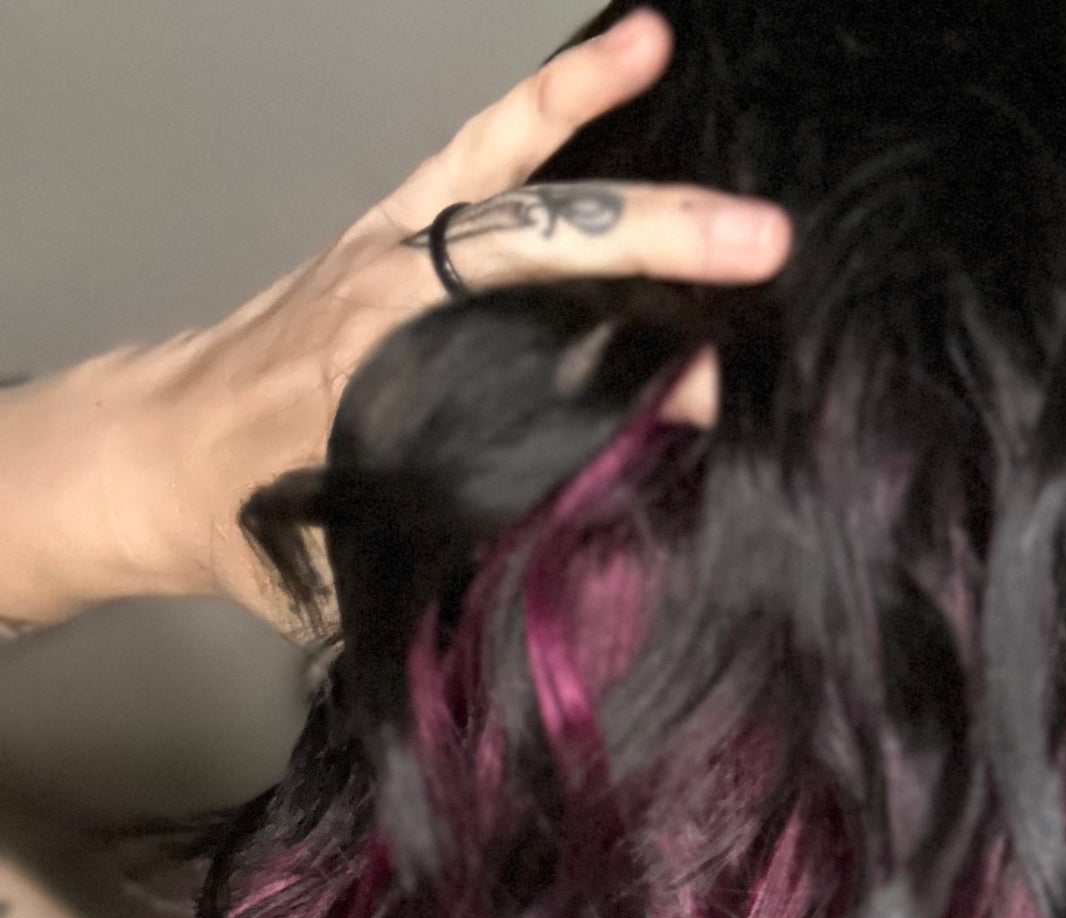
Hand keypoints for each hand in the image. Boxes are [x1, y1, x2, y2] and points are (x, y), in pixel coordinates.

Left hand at [97, 10, 790, 632]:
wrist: (159, 456)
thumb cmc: (256, 525)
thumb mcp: (361, 575)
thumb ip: (464, 556)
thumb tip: (593, 547)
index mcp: (381, 398)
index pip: (537, 382)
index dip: (635, 392)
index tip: (712, 410)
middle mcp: (390, 309)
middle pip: (543, 265)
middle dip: (660, 259)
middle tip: (764, 257)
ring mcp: (392, 256)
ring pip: (519, 191)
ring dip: (617, 159)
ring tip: (708, 131)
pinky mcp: (396, 225)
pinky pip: (485, 150)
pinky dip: (556, 99)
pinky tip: (631, 53)